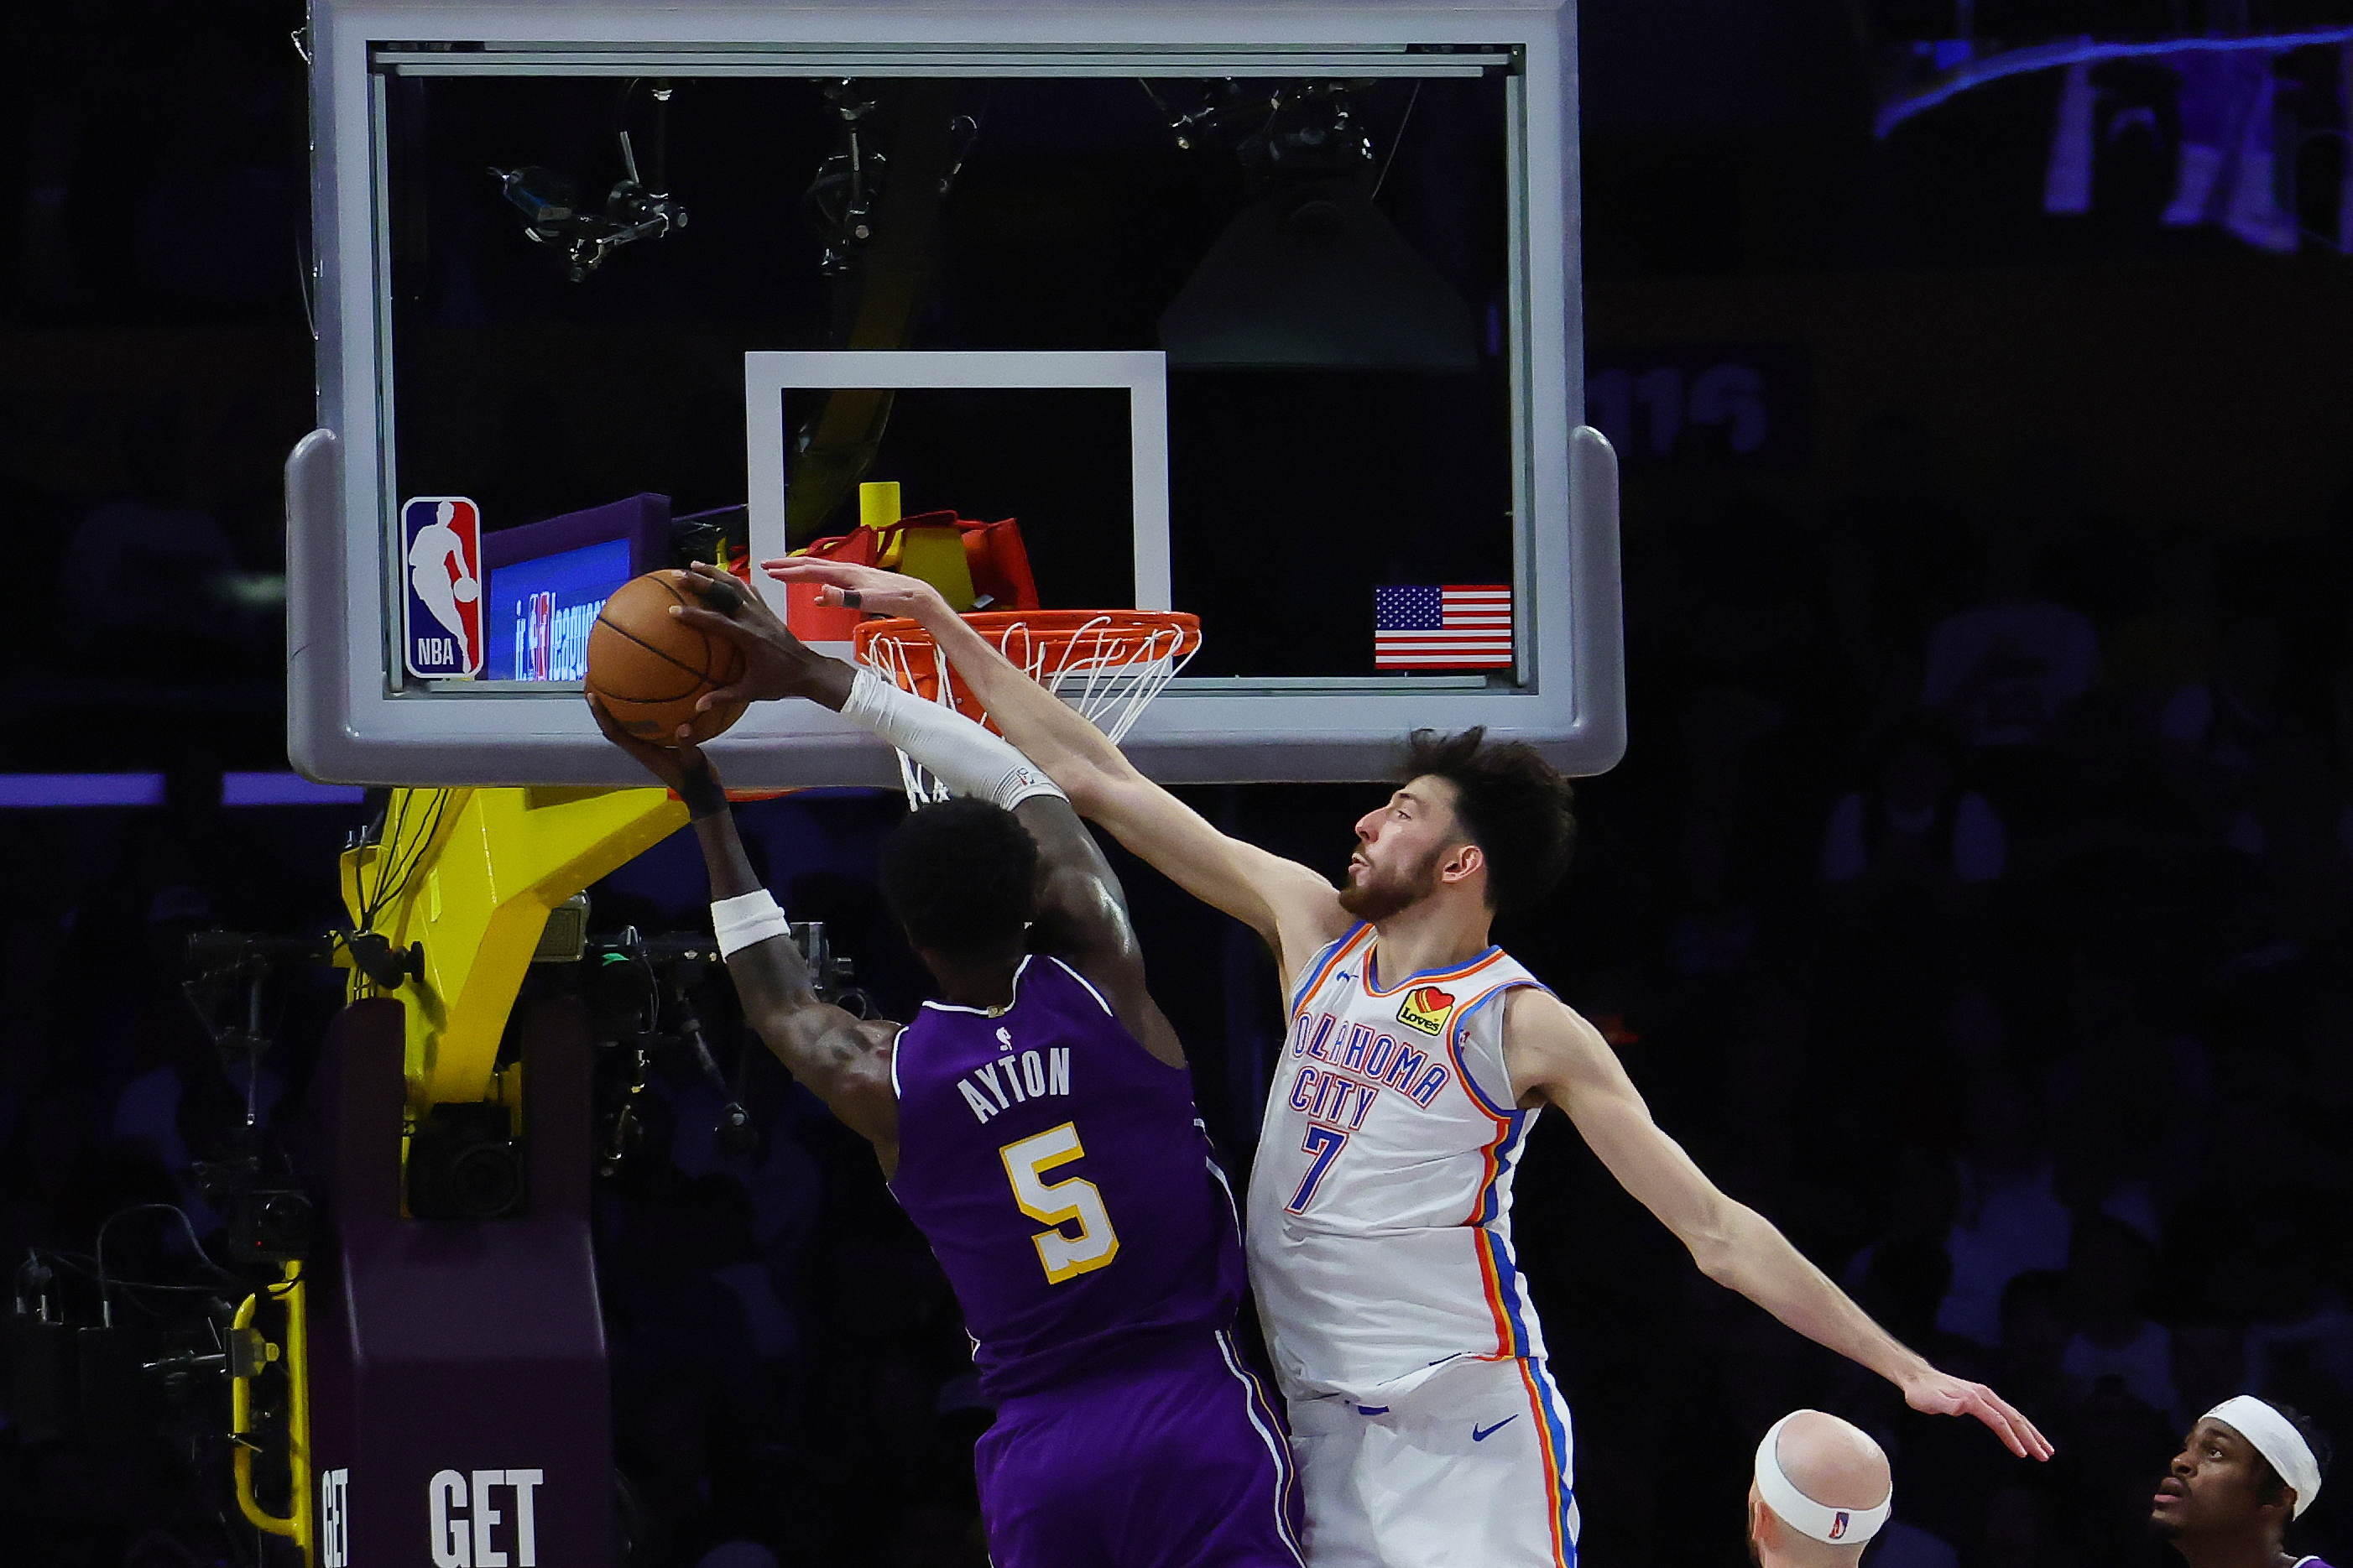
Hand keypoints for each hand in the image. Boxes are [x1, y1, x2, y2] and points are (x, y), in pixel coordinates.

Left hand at [586, 692, 722, 809]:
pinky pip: (642, 723)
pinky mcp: (658, 743)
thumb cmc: (696, 778)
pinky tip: (646, 694)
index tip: (591, 695)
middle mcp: (641, 747)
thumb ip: (688, 745)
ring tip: (611, 683)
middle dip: (600, 705)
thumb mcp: (694, 761)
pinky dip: (638, 709)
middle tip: (592, 680)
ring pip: (625, 723)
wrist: (702, 792)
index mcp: (643, 752)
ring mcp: (649, 745)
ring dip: (615, 706)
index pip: (614, 732)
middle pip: (612, 725)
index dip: (601, 715)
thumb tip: (683, 727)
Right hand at [666, 562, 849, 712]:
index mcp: (749, 637)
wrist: (809, 670)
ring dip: (716, 573)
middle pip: (726, 593)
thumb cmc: (781, 681)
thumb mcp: (752, 691)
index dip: (695, 615)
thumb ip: (725, 697)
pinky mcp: (768, 610)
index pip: (717, 621)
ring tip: (696, 565)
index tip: (673, 610)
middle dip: (702, 581)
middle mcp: (755, 619)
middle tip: (679, 573)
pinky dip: (735, 581)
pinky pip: (750, 590)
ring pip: (737, 585)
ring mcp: (762, 612)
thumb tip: (698, 707)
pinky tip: (724, 577)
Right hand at [762, 557, 953, 623]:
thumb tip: (820, 594)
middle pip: (811, 566)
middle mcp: (846, 571)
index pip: (810, 570)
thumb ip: (843, 598)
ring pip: (820, 574)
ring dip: (801, 575)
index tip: (768, 570)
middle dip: (788, 566)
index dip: (787, 570)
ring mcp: (852, 579)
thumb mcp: (868, 601)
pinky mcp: (859, 588)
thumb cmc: (895, 598)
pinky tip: (817, 598)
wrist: (916, 597)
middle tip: (766, 566)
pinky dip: (820, 590)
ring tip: (784, 576)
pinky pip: (833, 586)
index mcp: (845, 573)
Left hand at [1901, 1367, 2053, 1459]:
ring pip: (2014, 1415)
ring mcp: (1985, 1395)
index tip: (2024, 1454)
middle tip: (2046, 1456)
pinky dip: (2021, 1425)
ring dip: (2031, 1432)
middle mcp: (1984, 1395)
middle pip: (2014, 1418)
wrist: (1918, 1377)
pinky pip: (2007, 1413)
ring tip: (2045, 1449)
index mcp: (1974, 1398)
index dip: (2013, 1438)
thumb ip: (1946, 1404)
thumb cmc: (1921, 1393)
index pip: (1999, 1421)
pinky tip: (2026, 1434)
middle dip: (2032, 1438)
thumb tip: (1962, 1406)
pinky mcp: (1983, 1398)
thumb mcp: (1929, 1401)